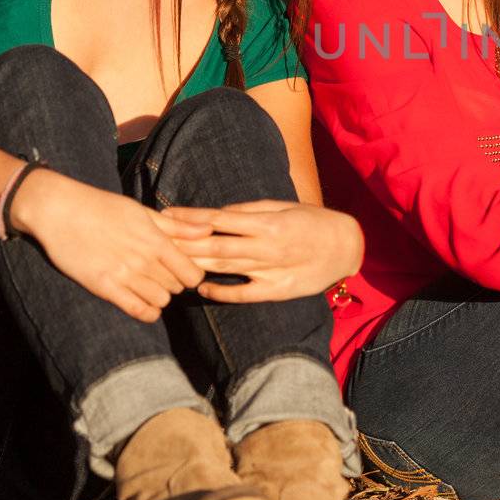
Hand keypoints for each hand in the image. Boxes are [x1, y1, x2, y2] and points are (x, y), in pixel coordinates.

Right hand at [11, 170, 208, 321]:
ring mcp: (124, 275)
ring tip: (148, 286)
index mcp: (156, 240)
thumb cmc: (104, 207)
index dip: (192, 275)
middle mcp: (144, 260)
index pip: (192, 274)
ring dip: (159, 297)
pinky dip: (146, 311)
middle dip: (174, 284)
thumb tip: (209, 229)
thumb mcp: (143, 212)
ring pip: (160, 301)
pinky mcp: (104, 287)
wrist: (61, 211)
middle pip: (177, 288)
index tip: (182, 270)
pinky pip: (137, 310)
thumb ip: (177, 226)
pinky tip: (141, 302)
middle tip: (162, 275)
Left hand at [165, 200, 363, 303]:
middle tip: (154, 240)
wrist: (345, 247)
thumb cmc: (311, 222)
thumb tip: (216, 214)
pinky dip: (220, 291)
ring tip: (167, 262)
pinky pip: (242, 293)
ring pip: (224, 268)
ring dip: (194, 265)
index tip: (165, 215)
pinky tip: (201, 288)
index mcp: (266, 222)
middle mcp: (265, 246)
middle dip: (182, 243)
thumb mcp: (283, 206)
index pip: (219, 219)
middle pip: (214, 245)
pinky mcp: (276, 290)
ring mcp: (270, 270)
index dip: (189, 218)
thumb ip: (249, 211)